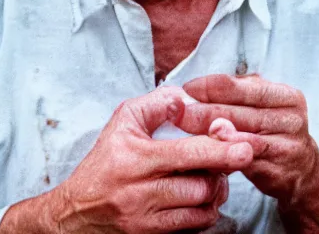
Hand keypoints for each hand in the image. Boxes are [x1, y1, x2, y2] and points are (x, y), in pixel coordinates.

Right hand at [0, 86, 253, 233]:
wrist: (74, 213)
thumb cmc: (104, 163)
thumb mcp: (123, 122)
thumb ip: (157, 104)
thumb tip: (189, 98)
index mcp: (133, 157)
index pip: (187, 154)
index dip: (220, 149)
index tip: (244, 146)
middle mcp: (138, 191)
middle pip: (201, 185)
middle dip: (223, 171)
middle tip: (236, 158)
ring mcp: (144, 219)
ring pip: (201, 208)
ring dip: (216, 192)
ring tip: (214, 177)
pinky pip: (193, 226)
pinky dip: (206, 211)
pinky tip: (202, 198)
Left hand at [178, 74, 318, 233]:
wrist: (301, 172)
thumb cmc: (272, 132)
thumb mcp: (264, 106)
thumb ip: (238, 94)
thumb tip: (196, 88)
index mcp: (287, 96)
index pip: (246, 86)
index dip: (214, 86)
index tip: (187, 88)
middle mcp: (291, 119)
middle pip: (241, 112)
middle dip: (204, 110)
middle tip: (177, 110)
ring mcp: (288, 146)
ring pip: (242, 138)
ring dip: (211, 135)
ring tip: (185, 131)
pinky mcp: (279, 171)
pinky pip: (245, 162)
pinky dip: (222, 158)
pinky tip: (203, 155)